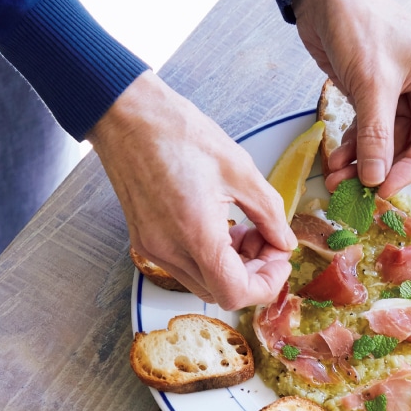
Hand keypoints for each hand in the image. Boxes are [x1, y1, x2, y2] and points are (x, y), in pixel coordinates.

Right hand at [87, 72, 295, 309]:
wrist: (126, 116)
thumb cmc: (178, 133)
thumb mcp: (239, 168)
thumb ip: (269, 212)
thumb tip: (284, 242)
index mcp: (195, 233)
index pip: (234, 293)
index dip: (265, 286)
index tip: (279, 261)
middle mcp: (169, 250)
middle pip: (220, 294)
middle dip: (252, 274)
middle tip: (267, 241)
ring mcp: (154, 249)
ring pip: (203, 283)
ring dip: (231, 268)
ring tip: (244, 229)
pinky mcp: (146, 243)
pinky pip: (186, 267)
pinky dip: (210, 258)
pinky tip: (221, 227)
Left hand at [292, 0, 410, 198]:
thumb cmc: (361, 23)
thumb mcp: (372, 85)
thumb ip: (376, 135)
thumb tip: (376, 178)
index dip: (410, 167)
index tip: (384, 188)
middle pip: (409, 145)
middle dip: (379, 168)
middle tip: (355, 191)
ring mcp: (401, 95)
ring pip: (386, 144)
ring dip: (361, 164)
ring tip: (336, 180)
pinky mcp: (376, 97)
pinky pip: (369, 134)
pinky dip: (353, 149)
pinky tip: (336, 162)